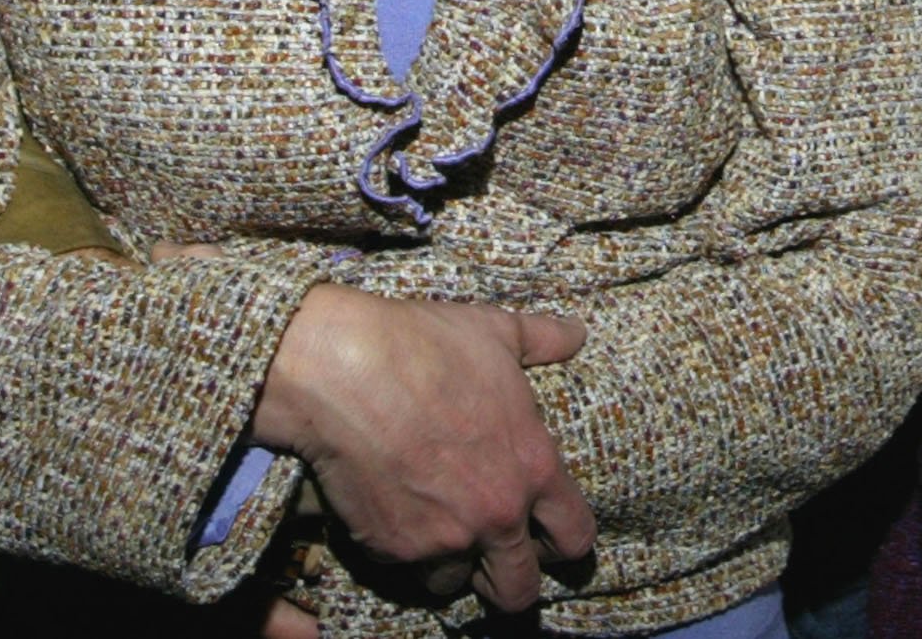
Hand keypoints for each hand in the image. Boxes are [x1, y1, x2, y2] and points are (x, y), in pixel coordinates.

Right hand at [251, 285, 592, 613]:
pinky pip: (406, 569)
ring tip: (434, 530)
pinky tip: (393, 515)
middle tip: (491, 557)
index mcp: (533, 467)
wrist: (345, 370)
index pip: (574, 537)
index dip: (563, 541)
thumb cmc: (424, 345)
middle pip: (520, 590)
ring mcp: (446, 538)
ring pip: (457, 583)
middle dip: (509, 579)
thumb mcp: (495, 332)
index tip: (545, 535)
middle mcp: (497, 514)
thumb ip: (544, 339)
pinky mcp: (396, 548)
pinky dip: (402, 552)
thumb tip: (576, 333)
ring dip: (449, 564)